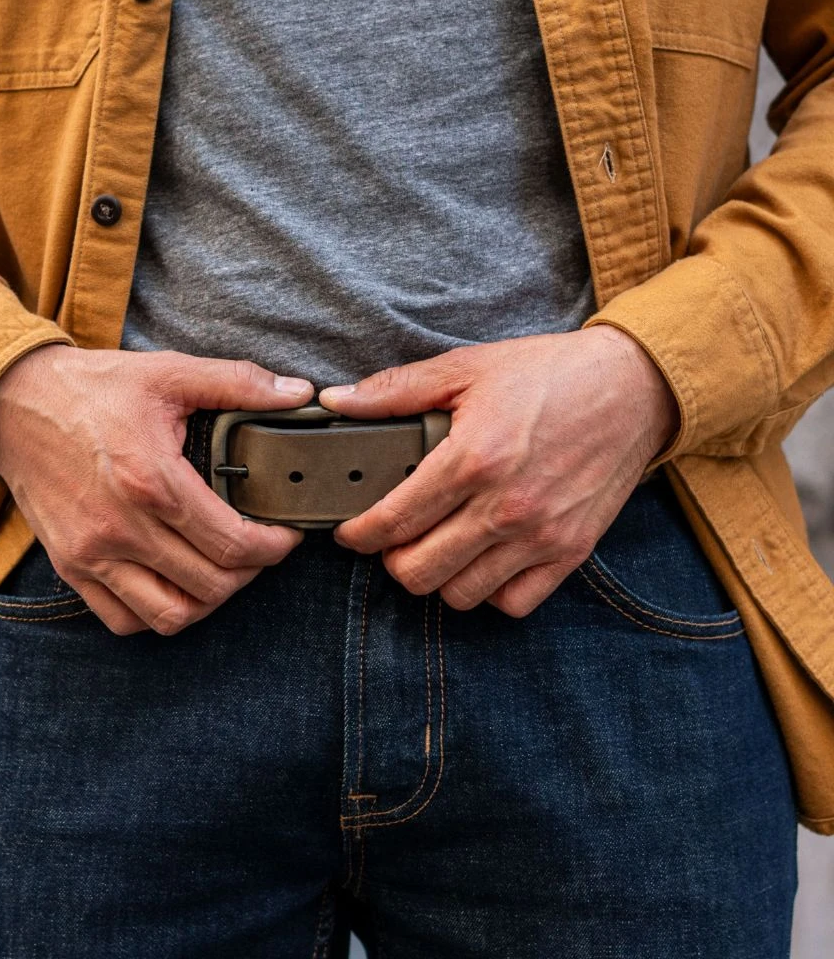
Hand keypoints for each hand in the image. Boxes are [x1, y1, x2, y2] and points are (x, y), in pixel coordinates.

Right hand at [0, 345, 314, 634]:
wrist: (12, 403)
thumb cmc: (94, 388)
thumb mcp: (169, 372)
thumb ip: (238, 383)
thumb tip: (300, 392)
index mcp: (152, 481)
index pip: (232, 544)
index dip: (273, 548)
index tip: (285, 536)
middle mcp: (120, 527)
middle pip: (210, 586)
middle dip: (250, 573)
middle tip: (260, 549)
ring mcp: (92, 554)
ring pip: (170, 615)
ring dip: (208, 601)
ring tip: (222, 571)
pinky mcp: (70, 567)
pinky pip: (124, 620)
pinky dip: (158, 614)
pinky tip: (175, 584)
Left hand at [318, 327, 678, 615]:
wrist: (634, 387)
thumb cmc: (549, 374)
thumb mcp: (467, 368)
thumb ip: (395, 390)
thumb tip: (336, 401)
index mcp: (472, 459)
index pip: (392, 522)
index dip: (357, 534)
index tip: (349, 532)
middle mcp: (505, 508)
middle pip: (417, 572)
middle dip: (391, 558)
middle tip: (393, 536)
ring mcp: (541, 536)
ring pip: (460, 595)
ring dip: (437, 577)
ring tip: (437, 546)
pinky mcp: (571, 552)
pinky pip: (513, 603)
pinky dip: (489, 592)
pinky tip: (482, 559)